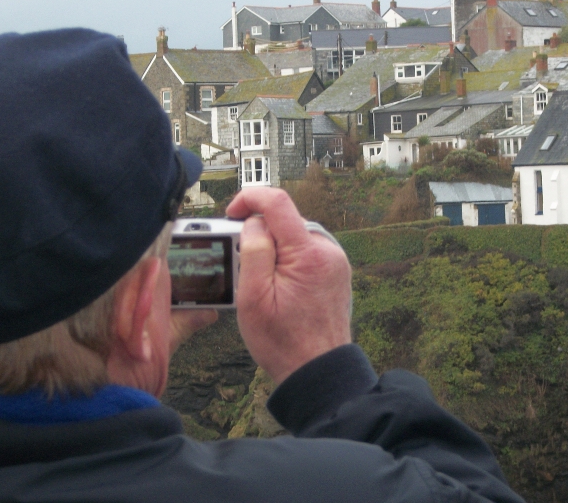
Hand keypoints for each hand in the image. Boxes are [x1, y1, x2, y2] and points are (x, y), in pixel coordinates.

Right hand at [226, 188, 351, 384]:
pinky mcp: (335, 271)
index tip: (231, 212)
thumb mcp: (253, 297)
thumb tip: (254, 223)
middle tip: (239, 260)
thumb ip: (252, 251)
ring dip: (273, 248)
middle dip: (259, 232)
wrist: (318, 369)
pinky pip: (305, 252)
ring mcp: (335, 260)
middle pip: (285, 220)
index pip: (278, 202)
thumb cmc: (283, 341)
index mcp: (307, 253)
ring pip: (294, 236)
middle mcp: (327, 250)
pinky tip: (277, 285)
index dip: (249, 198)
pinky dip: (287, 259)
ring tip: (260, 281)